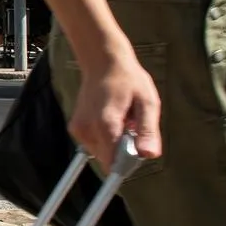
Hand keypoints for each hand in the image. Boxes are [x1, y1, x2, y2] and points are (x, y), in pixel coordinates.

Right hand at [68, 48, 161, 164]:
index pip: (114, 163)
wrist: (102, 62)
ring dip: (115, 144)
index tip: (138, 143)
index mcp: (105, 124)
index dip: (130, 160)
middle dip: (124, 151)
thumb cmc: (127, 79)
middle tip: (132, 126)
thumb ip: (148, 130)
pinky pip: (95, 145)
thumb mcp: (147, 102)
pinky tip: (112, 119)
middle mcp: (87, 129)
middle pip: (109, 160)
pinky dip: (106, 139)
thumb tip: (149, 155)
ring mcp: (79, 130)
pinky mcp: (76, 129)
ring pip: (102, 154)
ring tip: (122, 120)